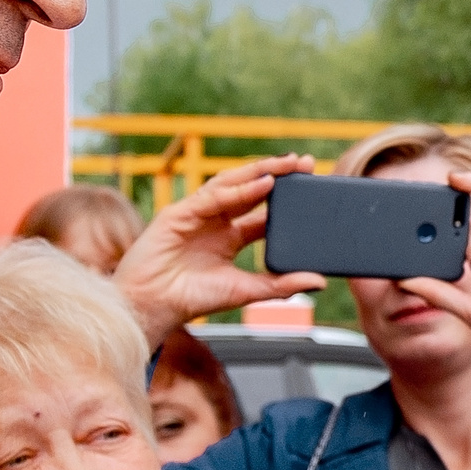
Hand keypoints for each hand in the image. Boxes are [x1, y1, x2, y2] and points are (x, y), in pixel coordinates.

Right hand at [112, 157, 324, 348]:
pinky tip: (264, 183)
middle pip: (250, 189)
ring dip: (261, 172)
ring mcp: (196, 214)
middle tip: (306, 163)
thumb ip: (280, 285)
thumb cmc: (192, 299)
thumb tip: (319, 282)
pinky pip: (213, 196)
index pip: (262, 211)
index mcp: (230, 237)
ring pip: (232, 184)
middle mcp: (215, 221)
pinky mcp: (179, 213)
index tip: (312, 187)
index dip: (286, 198)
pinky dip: (240, 189)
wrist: (152, 306)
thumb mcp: (245, 290)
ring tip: (289, 164)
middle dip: (277, 174)